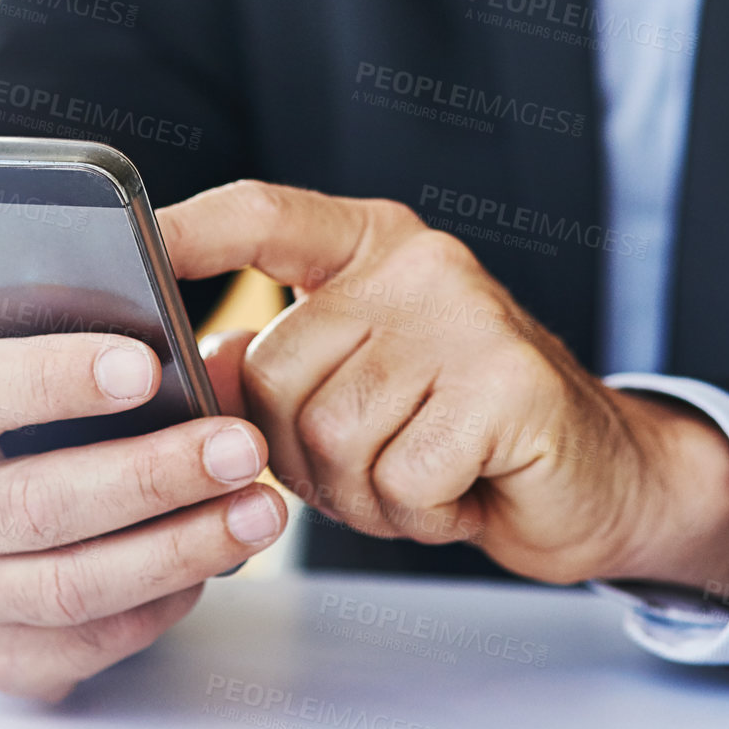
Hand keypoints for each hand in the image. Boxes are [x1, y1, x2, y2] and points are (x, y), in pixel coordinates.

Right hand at [0, 239, 287, 701]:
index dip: (52, 380)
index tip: (145, 363)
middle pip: (36, 504)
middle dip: (151, 475)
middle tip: (241, 444)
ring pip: (76, 585)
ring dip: (181, 547)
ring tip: (261, 507)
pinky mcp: (4, 657)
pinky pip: (97, 640)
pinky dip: (166, 600)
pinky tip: (219, 556)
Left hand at [158, 181, 728, 592]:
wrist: (599, 480)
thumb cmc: (452, 433)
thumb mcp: (354, 384)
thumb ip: (274, 362)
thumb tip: (189, 359)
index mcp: (367, 246)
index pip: (260, 214)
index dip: (189, 228)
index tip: (129, 235)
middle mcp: (416, 264)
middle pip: (274, 372)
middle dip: (300, 454)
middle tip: (371, 464)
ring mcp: (468, 317)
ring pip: (331, 435)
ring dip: (362, 493)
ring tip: (420, 476)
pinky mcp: (510, 385)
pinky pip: (400, 479)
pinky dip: (418, 513)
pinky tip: (463, 491)